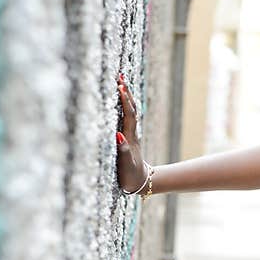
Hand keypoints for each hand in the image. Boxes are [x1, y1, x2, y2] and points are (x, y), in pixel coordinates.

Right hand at [115, 74, 148, 193]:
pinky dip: (124, 106)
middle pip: (131, 109)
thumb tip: (118, 135)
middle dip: (126, 92)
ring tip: (121, 82)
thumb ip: (122, 151)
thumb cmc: (130, 175)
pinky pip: (126, 118)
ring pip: (130, 112)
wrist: (140, 183)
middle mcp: (132, 133)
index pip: (129, 115)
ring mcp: (131, 135)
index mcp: (130, 137)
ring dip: (126, 97)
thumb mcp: (126, 165)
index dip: (125, 101)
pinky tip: (120, 100)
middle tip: (120, 76)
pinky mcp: (128, 138)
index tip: (120, 86)